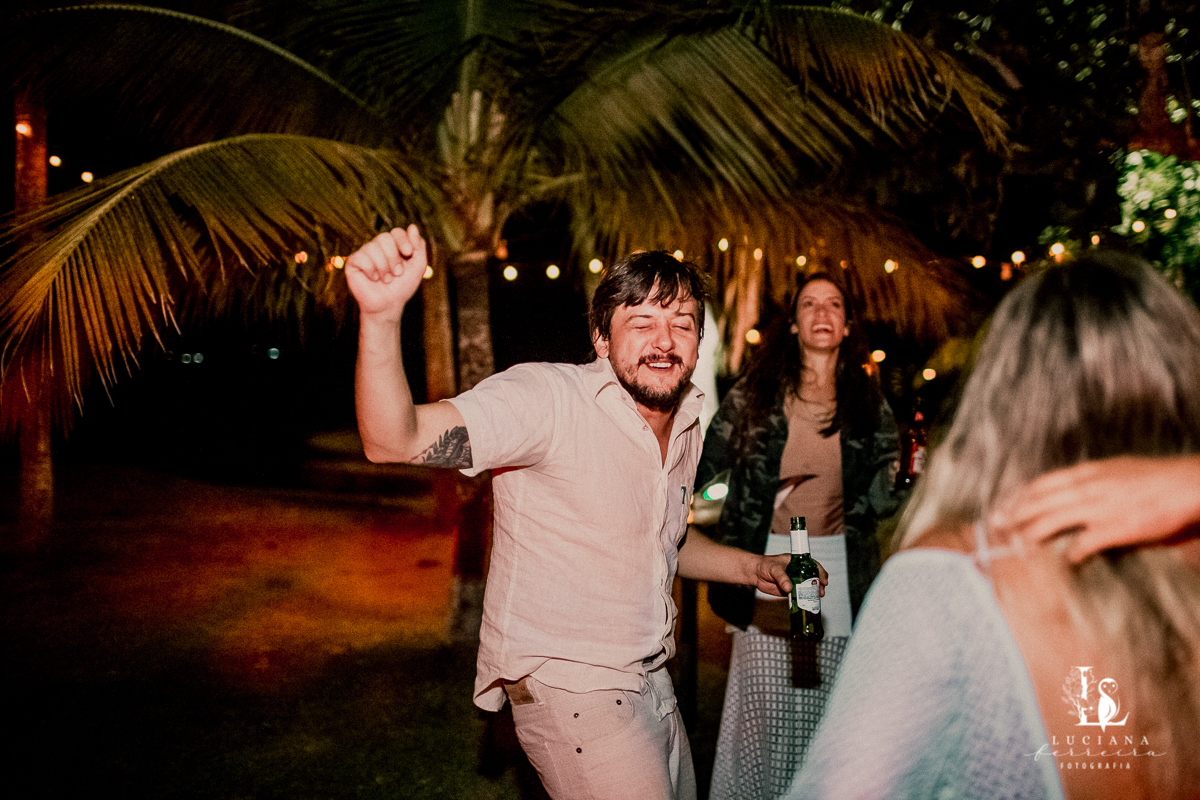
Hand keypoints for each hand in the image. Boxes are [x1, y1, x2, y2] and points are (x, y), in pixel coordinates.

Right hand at [345, 225, 427, 320]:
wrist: (388, 305)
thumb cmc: (402, 287)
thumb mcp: (417, 266)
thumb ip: (418, 246)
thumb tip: (412, 226)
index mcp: (393, 245)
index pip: (396, 232)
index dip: (403, 240)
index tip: (408, 253)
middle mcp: (377, 246)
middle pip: (384, 237)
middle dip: (393, 257)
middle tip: (397, 273)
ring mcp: (364, 253)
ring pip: (372, 247)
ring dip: (384, 267)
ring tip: (386, 279)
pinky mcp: (353, 262)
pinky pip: (361, 257)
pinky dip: (371, 270)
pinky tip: (373, 278)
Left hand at [754, 554, 827, 597]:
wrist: (756, 574)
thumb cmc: (766, 565)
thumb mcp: (775, 569)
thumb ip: (782, 578)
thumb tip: (789, 588)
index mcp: (798, 562)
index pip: (813, 565)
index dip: (820, 572)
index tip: (824, 580)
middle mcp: (799, 572)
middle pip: (814, 578)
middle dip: (819, 585)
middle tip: (821, 592)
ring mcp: (795, 581)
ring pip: (808, 588)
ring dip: (814, 593)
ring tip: (817, 598)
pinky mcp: (790, 591)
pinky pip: (800, 595)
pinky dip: (804, 599)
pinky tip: (808, 603)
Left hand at [990, 455, 1199, 561]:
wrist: (1188, 484)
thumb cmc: (1156, 478)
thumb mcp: (1117, 470)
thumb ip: (1092, 480)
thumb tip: (1072, 492)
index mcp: (1087, 472)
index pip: (1040, 484)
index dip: (1018, 497)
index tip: (1002, 506)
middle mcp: (1086, 487)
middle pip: (1037, 502)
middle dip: (1013, 516)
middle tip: (995, 527)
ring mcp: (1098, 507)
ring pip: (1050, 521)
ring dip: (1030, 535)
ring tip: (1017, 546)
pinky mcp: (1114, 528)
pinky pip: (1082, 543)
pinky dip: (1071, 552)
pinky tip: (1066, 560)